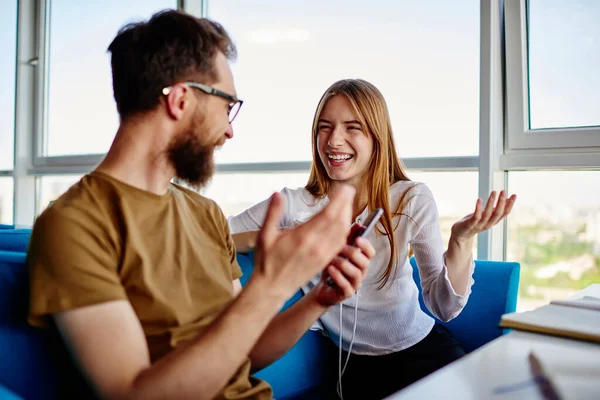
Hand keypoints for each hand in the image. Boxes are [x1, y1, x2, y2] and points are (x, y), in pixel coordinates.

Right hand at [252, 185, 354, 300]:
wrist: (272, 288)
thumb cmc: (267, 261)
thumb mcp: (265, 235)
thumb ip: (273, 213)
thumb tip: (277, 193)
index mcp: (303, 237)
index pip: (328, 215)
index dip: (339, 201)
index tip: (344, 189)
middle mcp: (316, 246)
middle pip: (339, 222)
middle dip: (346, 205)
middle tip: (348, 192)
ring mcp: (322, 255)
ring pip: (342, 233)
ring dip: (347, 217)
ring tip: (346, 204)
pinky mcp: (324, 262)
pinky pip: (340, 244)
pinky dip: (344, 231)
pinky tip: (343, 223)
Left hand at [313, 237, 374, 306]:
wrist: (323, 289)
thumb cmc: (333, 268)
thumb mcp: (338, 251)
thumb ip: (348, 238)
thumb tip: (358, 224)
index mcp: (361, 261)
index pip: (370, 253)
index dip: (366, 245)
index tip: (357, 239)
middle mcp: (361, 272)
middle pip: (364, 262)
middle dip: (351, 253)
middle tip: (338, 248)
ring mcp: (355, 284)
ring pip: (356, 273)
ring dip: (342, 264)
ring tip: (330, 260)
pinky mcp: (347, 293)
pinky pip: (346, 285)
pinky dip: (337, 276)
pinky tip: (330, 269)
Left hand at [451, 190, 516, 242]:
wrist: (460, 235)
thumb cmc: (474, 222)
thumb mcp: (487, 215)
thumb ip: (496, 209)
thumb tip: (507, 198)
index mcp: (493, 221)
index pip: (504, 213)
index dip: (510, 205)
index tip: (514, 195)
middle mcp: (488, 224)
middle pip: (497, 214)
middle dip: (502, 203)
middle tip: (503, 191)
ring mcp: (479, 225)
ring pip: (487, 214)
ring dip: (491, 203)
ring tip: (494, 192)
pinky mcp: (470, 225)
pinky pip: (476, 217)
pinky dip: (478, 208)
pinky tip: (479, 199)